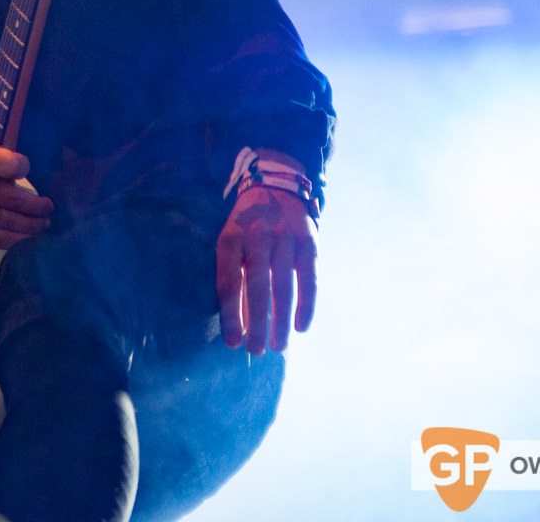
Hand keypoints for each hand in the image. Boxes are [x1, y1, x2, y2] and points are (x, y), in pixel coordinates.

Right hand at [0, 99, 53, 247]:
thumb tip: (7, 88)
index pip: (9, 165)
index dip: (23, 167)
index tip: (27, 169)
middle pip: (11, 199)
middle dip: (36, 205)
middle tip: (48, 205)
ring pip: (4, 221)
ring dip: (29, 225)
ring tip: (42, 223)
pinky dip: (12, 239)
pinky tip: (23, 235)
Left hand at [215, 152, 318, 354]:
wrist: (276, 187)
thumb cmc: (246, 226)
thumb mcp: (230, 242)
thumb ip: (232, 276)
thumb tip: (234, 322)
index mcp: (231, 238)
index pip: (229, 282)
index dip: (231, 315)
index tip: (232, 343)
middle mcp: (258, 237)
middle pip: (257, 288)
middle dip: (257, 324)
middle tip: (257, 351)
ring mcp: (286, 239)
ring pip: (284, 287)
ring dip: (281, 321)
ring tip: (278, 346)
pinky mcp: (309, 243)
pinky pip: (309, 279)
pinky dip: (307, 305)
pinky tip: (301, 327)